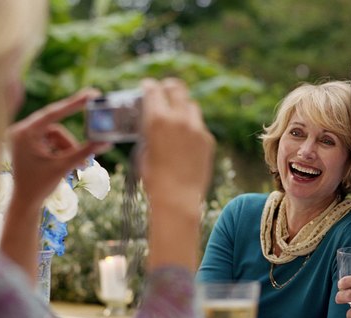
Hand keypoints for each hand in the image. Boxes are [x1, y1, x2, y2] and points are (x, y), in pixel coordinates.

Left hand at [0, 89, 109, 276]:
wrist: (24, 203)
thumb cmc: (39, 186)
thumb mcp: (63, 166)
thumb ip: (84, 152)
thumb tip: (106, 142)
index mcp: (24, 133)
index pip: (52, 113)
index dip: (73, 103)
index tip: (91, 94)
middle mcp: (20, 131)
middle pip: (55, 126)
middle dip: (71, 142)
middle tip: (94, 139)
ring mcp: (23, 137)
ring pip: (56, 135)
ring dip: (68, 149)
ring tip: (79, 167)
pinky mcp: (28, 143)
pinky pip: (51, 140)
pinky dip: (61, 151)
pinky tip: (67, 164)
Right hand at [138, 78, 213, 209]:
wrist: (178, 198)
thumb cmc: (154, 178)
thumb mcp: (143, 150)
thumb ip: (148, 130)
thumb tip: (150, 122)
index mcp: (157, 119)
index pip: (153, 89)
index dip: (149, 86)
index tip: (147, 86)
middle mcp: (179, 118)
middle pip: (177, 88)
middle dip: (168, 87)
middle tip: (164, 90)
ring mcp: (196, 128)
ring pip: (191, 105)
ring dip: (182, 106)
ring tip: (176, 115)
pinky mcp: (208, 139)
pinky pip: (198, 125)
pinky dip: (191, 126)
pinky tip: (185, 139)